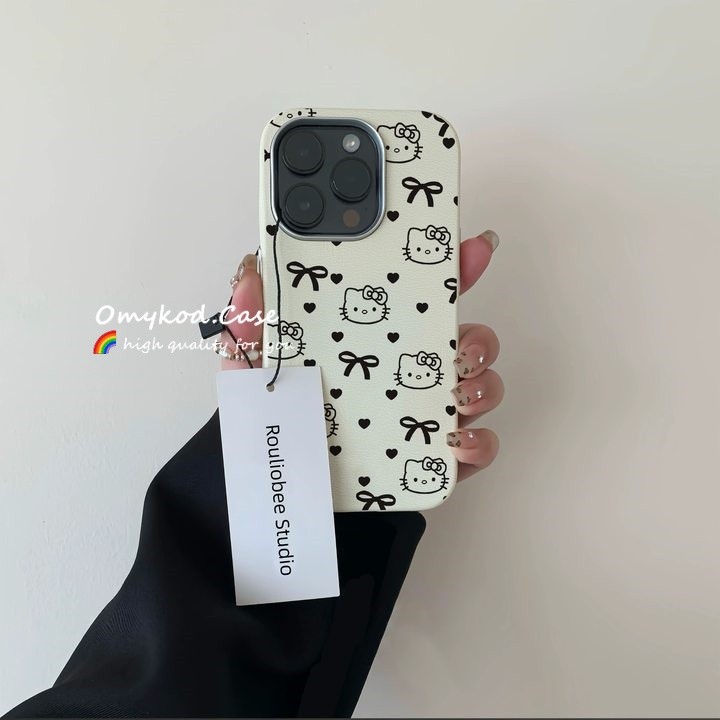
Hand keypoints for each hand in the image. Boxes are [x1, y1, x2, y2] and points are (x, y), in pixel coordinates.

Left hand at [220, 231, 501, 481]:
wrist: (287, 493)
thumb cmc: (278, 426)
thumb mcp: (255, 372)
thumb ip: (253, 327)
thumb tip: (250, 275)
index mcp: (375, 344)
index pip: (420, 300)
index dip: (452, 270)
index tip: (473, 248)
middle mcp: (409, 375)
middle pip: (466, 341)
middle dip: (479, 338)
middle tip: (458, 349)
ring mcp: (426, 416)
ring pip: (481, 387)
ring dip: (483, 385)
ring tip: (457, 394)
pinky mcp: (435, 460)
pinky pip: (476, 447)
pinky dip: (479, 442)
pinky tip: (454, 440)